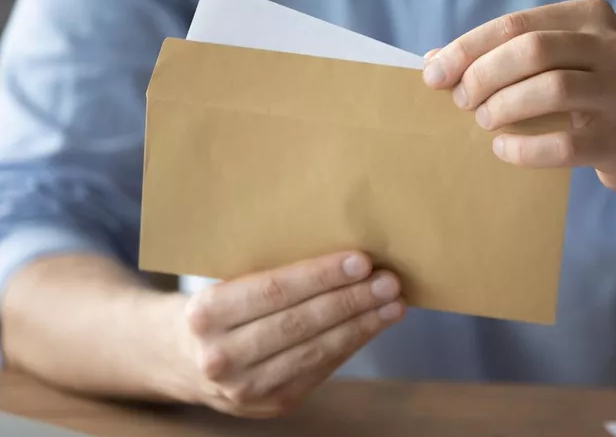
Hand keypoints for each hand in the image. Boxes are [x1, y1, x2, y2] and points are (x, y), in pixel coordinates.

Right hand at [165, 252, 403, 416]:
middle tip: (389, 281)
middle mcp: (221, 356)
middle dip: (351, 301)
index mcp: (206, 313)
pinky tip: (372, 326)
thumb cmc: (213, 304)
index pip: (274, 292)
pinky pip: (319, 370)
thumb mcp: (223, 281)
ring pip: (315, 352)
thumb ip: (269, 274)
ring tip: (393, 304)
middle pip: (300, 324)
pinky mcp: (270, 406)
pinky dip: (350, 345)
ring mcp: (245, 389)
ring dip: (361, 326)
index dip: (321, 277)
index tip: (361, 261)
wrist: (174, 358)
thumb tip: (342, 257)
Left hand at [423, 0, 615, 198]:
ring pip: (552, 88)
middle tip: (461, 100)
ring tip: (484, 122)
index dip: (467, 48)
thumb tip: (434, 60)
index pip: (516, 24)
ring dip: (504, 107)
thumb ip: (506, 58)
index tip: (433, 73)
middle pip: (531, 49)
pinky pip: (565, 142)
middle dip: (483, 74)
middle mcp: (614, 46)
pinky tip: (503, 150)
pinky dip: (525, 148)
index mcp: (591, 17)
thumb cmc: (593, 103)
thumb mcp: (561, 68)